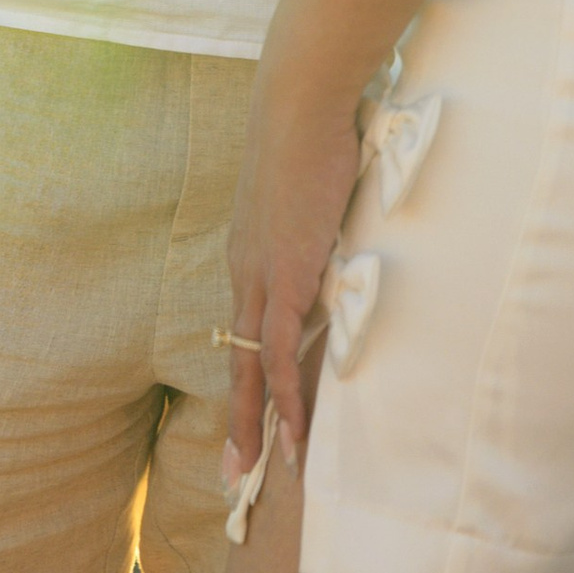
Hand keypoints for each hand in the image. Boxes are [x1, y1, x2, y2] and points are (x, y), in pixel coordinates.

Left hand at [225, 62, 362, 495]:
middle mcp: (247, 270)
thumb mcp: (309, 185)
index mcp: (251, 249)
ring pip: (250, 367)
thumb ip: (318, 214)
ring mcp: (261, 276)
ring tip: (255, 473)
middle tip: (231, 472)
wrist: (299, 99)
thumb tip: (341, 219)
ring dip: (255, 424)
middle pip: (237, 358)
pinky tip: (294, 433)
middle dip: (237, 418)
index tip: (249, 411)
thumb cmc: (312, 127)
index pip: (245, 326)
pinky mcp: (285, 277)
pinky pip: (279, 354)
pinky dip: (285, 397)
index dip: (248, 372)